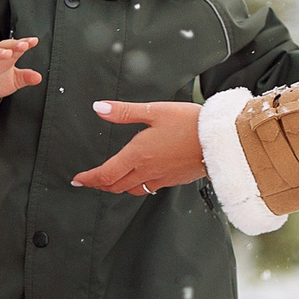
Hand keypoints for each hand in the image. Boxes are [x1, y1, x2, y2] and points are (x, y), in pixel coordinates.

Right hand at [0, 38, 42, 106]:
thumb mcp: (14, 82)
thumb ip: (25, 78)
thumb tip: (38, 77)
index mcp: (6, 59)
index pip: (16, 48)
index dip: (25, 43)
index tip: (34, 41)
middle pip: (3, 47)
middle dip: (13, 45)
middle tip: (23, 45)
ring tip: (7, 53)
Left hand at [73, 100, 205, 194]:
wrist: (220, 141)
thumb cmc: (189, 123)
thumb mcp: (154, 111)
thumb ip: (124, 112)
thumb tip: (99, 108)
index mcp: (137, 155)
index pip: (105, 174)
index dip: (89, 178)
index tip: (78, 179)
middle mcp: (147, 170)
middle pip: (115, 186)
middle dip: (99, 184)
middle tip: (89, 181)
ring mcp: (161, 178)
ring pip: (131, 190)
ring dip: (117, 187)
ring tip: (111, 180)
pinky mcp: (174, 179)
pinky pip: (149, 188)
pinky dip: (137, 185)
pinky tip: (141, 177)